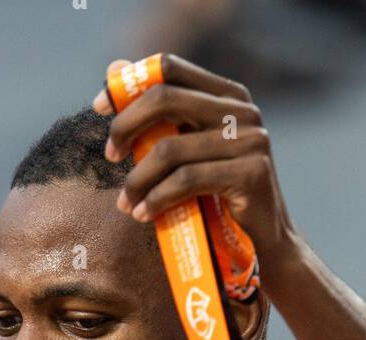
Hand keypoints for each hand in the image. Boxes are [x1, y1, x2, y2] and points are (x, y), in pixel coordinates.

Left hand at [92, 54, 302, 294]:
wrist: (266, 246)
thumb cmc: (221, 199)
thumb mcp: (190, 152)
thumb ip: (161, 117)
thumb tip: (114, 67)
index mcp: (228, 96)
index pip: (169, 68)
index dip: (129, 83)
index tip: (100, 109)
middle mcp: (242, 110)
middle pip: (165, 99)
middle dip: (127, 127)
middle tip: (110, 158)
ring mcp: (251, 140)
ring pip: (170, 149)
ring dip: (138, 179)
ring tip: (126, 203)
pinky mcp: (251, 174)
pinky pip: (186, 181)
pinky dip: (157, 199)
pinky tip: (144, 214)